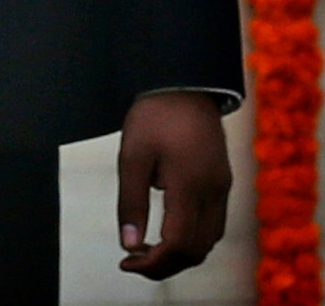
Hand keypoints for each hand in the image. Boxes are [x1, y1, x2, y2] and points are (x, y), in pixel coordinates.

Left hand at [116, 91, 229, 279]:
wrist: (185, 86)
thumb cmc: (154, 117)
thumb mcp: (131, 156)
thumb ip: (130, 202)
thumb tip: (128, 243)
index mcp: (190, 185)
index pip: (180, 242)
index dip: (154, 261)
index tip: (127, 261)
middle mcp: (214, 192)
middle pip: (198, 248)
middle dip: (166, 264)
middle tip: (132, 261)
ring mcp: (222, 188)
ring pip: (210, 240)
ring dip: (180, 254)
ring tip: (146, 251)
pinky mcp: (223, 183)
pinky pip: (213, 224)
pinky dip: (192, 238)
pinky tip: (166, 233)